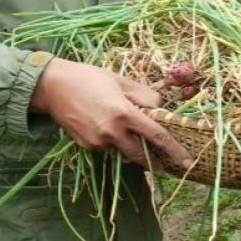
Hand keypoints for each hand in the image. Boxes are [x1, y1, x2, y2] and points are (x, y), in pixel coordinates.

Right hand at [30, 58, 192, 169]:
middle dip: (153, 160)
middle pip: (140, 154)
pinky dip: (112, 141)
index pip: (156, 135)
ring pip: (123, 151)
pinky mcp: (86, 147)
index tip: (187, 161)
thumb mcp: (120, 80)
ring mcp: (98, 142)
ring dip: (129, 145)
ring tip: (122, 126)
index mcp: (124, 113)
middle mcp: (112, 132)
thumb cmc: (89, 77)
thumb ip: (144, 96)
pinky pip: (107, 148)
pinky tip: (103, 124)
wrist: (52, 86)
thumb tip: (159, 109)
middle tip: (164, 162)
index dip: (174, 150)